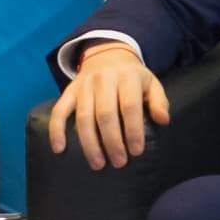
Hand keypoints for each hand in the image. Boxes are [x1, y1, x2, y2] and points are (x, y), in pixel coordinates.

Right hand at [43, 42, 167, 168]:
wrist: (106, 55)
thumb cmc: (132, 77)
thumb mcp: (151, 83)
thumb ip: (159, 101)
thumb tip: (163, 120)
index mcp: (127, 77)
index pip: (129, 106)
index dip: (133, 130)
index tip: (136, 151)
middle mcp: (103, 79)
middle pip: (105, 114)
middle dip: (112, 142)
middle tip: (119, 162)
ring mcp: (83, 85)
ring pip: (83, 117)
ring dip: (90, 143)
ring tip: (98, 164)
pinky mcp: (69, 91)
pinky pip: (59, 111)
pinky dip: (56, 130)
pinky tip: (59, 149)